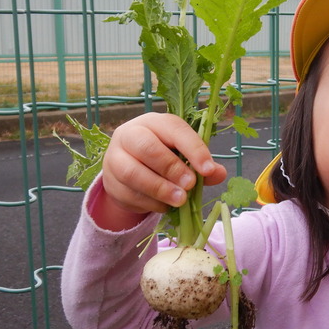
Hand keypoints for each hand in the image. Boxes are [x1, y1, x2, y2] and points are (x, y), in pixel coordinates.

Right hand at [95, 113, 226, 229]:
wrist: (127, 169)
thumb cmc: (162, 156)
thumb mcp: (182, 155)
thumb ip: (201, 164)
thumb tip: (218, 173)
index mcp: (154, 122)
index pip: (174, 129)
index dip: (193, 148)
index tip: (208, 169)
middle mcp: (130, 134)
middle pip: (147, 147)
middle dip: (172, 168)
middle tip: (190, 185)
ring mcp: (115, 157)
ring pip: (133, 172)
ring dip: (159, 188)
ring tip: (180, 200)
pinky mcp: (110, 181)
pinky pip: (128, 193)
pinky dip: (150, 202)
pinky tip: (164, 206)